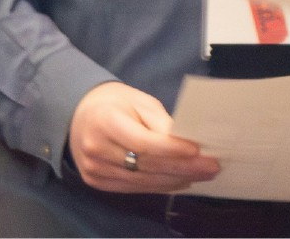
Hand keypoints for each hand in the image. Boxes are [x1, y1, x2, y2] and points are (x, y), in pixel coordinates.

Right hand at [67, 81, 219, 193]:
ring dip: (175, 180)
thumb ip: (161, 123)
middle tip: (211, 166)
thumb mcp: (139, 101)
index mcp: (105, 121)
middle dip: (182, 167)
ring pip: (142, 181)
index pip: (143, 142)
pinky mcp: (97, 182)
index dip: (171, 149)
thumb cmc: (115, 103)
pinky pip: (134, 188)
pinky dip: (160, 186)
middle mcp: (96, 149)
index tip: (197, 151)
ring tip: (202, 175)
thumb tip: (187, 142)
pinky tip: (180, 181)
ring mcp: (95, 169)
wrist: (79, 114)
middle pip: (145, 165)